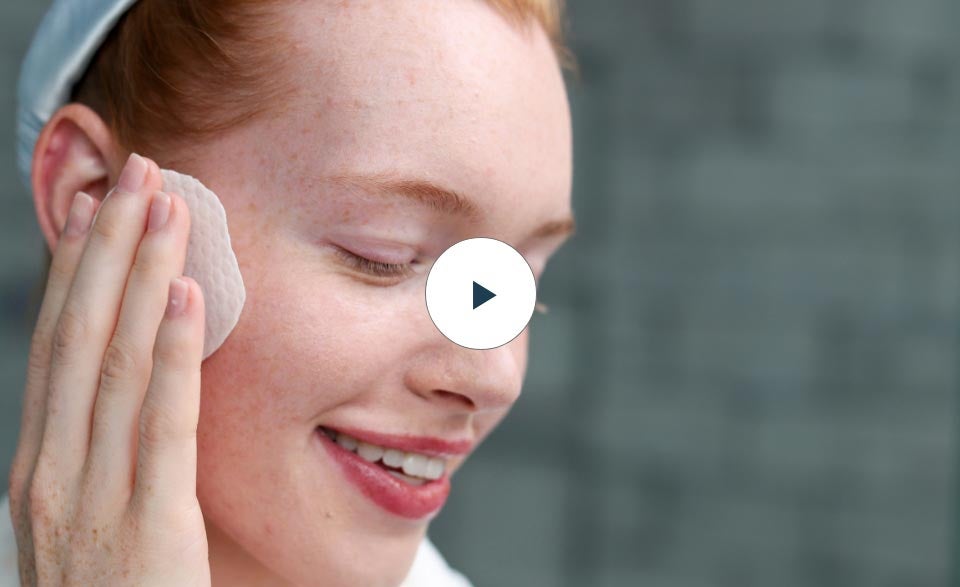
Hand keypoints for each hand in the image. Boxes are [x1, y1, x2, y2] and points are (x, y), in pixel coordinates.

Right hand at [7, 153, 209, 585]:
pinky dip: (172, 354)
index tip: (103, 207)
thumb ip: (110, 452)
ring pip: (117, 363)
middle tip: (136, 171)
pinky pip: (160, 424)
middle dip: (109, 248)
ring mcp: (90, 499)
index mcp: (41, 464)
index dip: (81, 270)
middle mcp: (53, 470)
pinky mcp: (147, 527)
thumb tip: (137, 382)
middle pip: (82, 335)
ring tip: (163, 206)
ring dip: (141, 277)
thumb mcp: (94, 517)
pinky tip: (187, 297)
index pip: (62, 345)